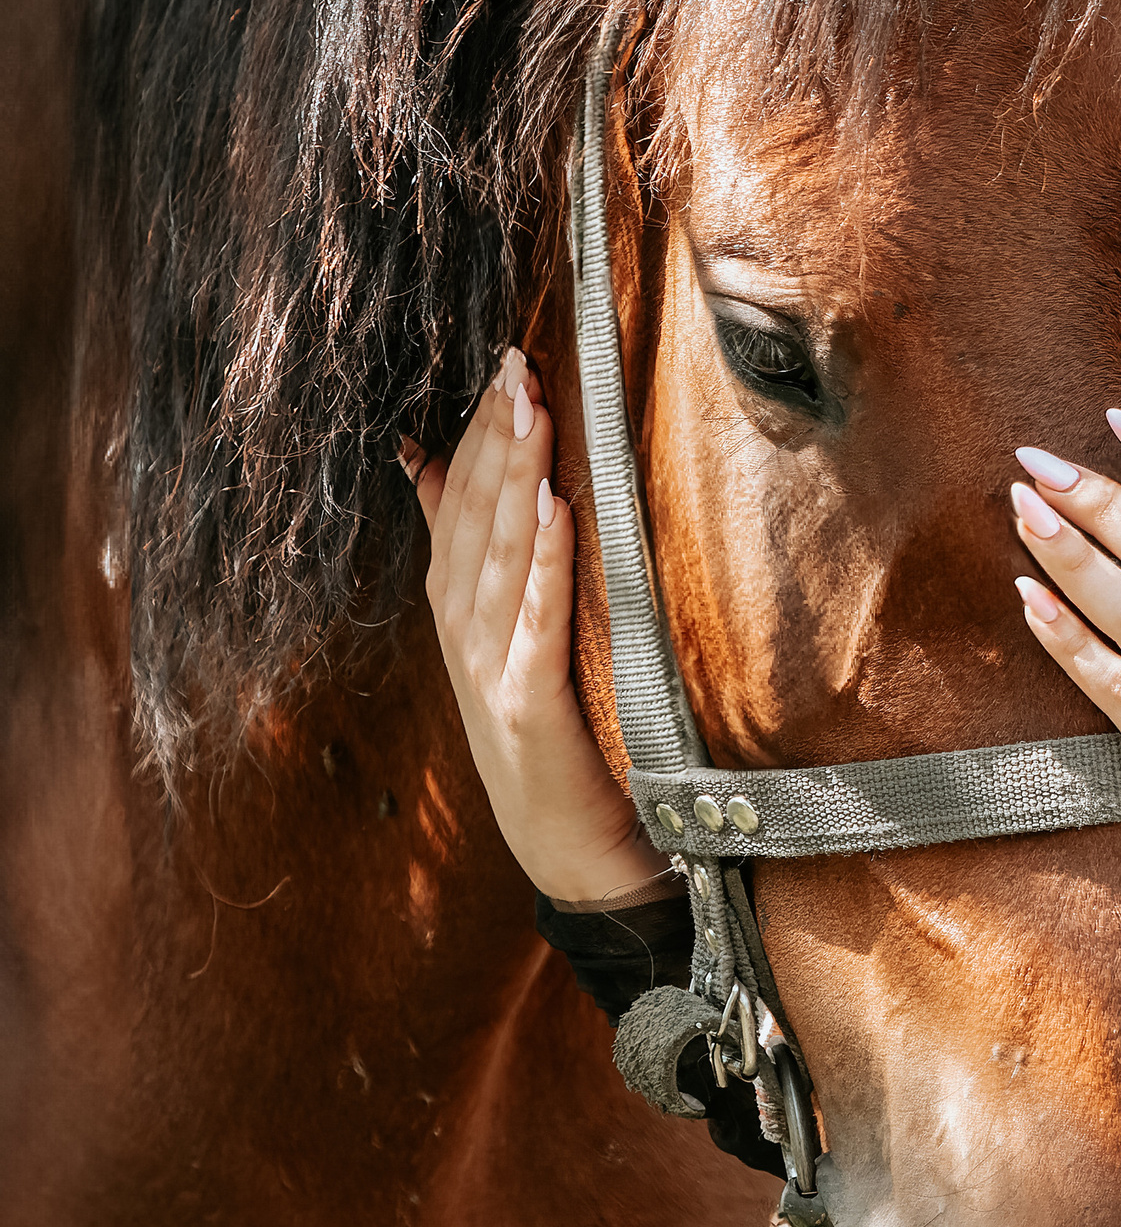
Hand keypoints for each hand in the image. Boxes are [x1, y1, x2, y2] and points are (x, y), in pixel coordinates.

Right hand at [402, 349, 676, 907]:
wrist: (576, 864)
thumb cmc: (561, 752)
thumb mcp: (513, 653)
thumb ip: (484, 570)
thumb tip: (437, 479)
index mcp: (462, 619)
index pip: (461, 507)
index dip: (478, 436)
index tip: (503, 367)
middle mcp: (466, 638)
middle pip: (474, 519)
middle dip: (494, 437)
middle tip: (515, 362)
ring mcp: (491, 675)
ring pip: (496, 557)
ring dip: (512, 478)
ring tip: (529, 409)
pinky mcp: (531, 710)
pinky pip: (534, 625)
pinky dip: (539, 565)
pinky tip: (551, 510)